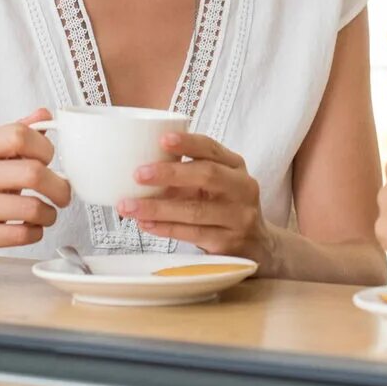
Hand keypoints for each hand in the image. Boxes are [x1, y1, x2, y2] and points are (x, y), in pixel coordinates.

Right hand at [0, 108, 72, 272]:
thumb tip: (44, 114)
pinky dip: (36, 233)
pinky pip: (20, 234)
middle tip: (63, 194)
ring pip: (31, 208)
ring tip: (47, 214)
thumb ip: (19, 134)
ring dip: (50, 214)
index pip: (19, 135)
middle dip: (59, 187)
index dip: (45, 148)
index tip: (50, 160)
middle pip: (32, 173)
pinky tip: (30, 228)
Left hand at [120, 132, 276, 267]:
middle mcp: (243, 189)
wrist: (258, 245)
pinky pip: (191, 234)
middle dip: (169, 173)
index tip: (162, 140)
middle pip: (207, 175)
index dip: (188, 143)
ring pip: (195, 210)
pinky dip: (165, 228)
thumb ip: (191, 172)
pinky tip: (145, 223)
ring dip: (157, 208)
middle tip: (138, 174)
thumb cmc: (225, 207)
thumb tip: (142, 164)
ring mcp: (238, 217)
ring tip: (128, 206)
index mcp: (236, 167)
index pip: (212, 149)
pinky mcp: (228, 242)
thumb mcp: (218, 184)